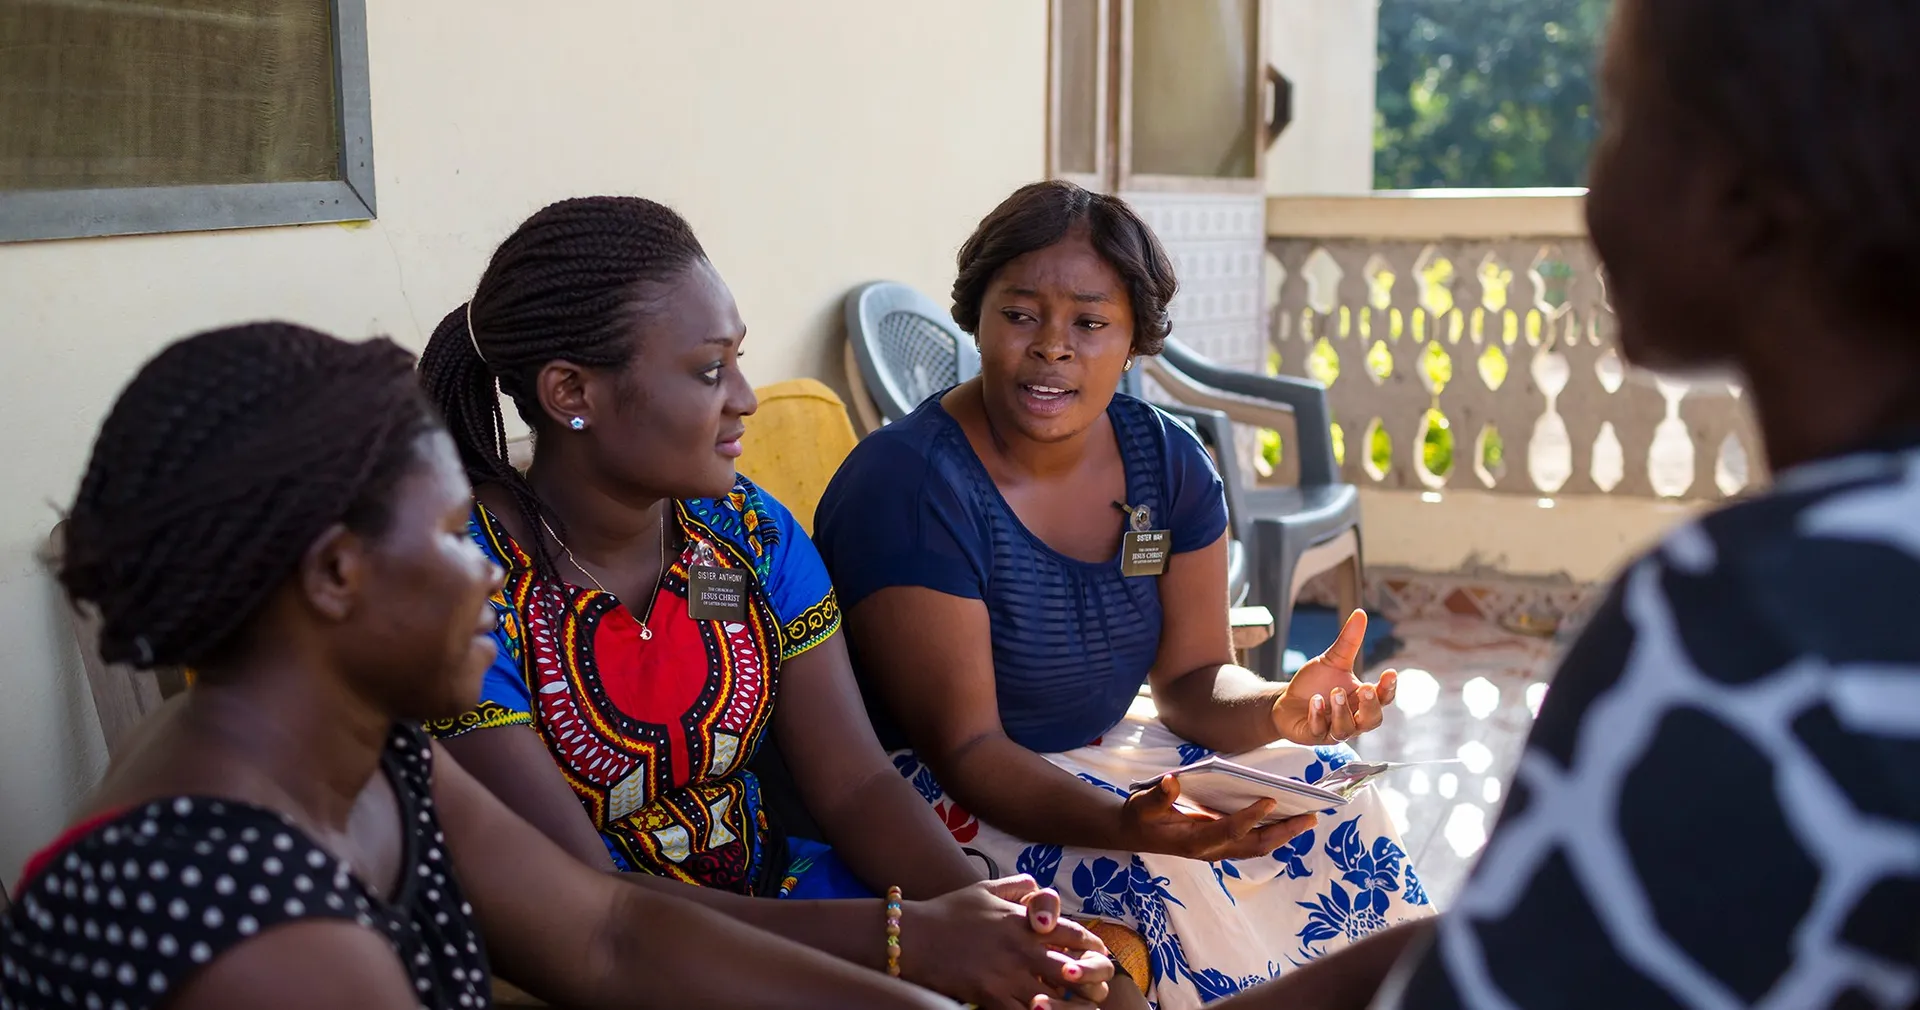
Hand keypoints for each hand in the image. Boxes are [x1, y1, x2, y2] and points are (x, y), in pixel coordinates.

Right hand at [904, 875, 1114, 1008]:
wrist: (913, 937)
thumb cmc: (950, 911)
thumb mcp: (986, 889)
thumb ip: (1018, 886)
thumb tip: (1039, 889)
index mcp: (1024, 921)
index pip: (1074, 934)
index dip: (1093, 946)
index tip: (1099, 954)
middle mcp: (1021, 948)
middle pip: (1074, 970)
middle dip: (1091, 982)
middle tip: (1096, 990)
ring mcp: (1007, 974)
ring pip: (1055, 998)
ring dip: (1069, 1005)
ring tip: (1079, 1009)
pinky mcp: (991, 996)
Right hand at [1121, 774, 1316, 861]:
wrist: (1135, 833)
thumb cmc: (1141, 817)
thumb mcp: (1143, 805)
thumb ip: (1158, 796)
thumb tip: (1172, 781)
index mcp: (1193, 841)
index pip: (1228, 831)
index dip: (1249, 818)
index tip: (1269, 800)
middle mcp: (1210, 850)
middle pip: (1254, 846)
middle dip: (1284, 833)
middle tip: (1310, 817)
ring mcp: (1218, 850)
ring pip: (1257, 847)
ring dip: (1283, 834)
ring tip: (1307, 819)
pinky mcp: (1221, 845)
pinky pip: (1252, 843)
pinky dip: (1272, 833)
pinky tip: (1286, 819)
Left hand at [1271, 610, 1397, 745]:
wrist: (1288, 702)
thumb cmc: (1316, 684)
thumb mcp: (1333, 661)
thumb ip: (1348, 642)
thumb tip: (1360, 613)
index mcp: (1362, 700)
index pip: (1383, 697)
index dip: (1389, 688)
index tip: (1390, 673)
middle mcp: (1353, 718)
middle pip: (1373, 720)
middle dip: (1371, 705)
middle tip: (1366, 687)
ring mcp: (1335, 730)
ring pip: (1347, 729)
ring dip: (1342, 711)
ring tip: (1335, 692)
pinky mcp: (1315, 736)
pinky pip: (1320, 730)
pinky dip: (1318, 716)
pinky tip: (1315, 701)